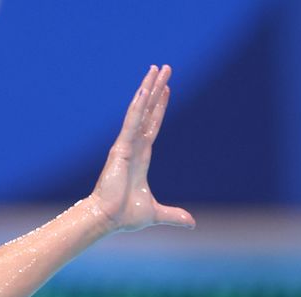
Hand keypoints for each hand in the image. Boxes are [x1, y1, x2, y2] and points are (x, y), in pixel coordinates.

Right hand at [89, 65, 195, 232]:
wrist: (108, 219)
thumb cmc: (125, 216)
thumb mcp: (156, 213)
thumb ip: (174, 215)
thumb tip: (192, 223)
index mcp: (141, 157)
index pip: (153, 126)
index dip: (160, 107)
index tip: (167, 90)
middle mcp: (133, 145)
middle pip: (148, 111)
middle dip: (157, 89)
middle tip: (164, 68)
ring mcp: (126, 144)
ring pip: (140, 110)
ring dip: (149, 88)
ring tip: (157, 69)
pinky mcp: (120, 147)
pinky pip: (131, 122)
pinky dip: (138, 105)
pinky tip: (145, 89)